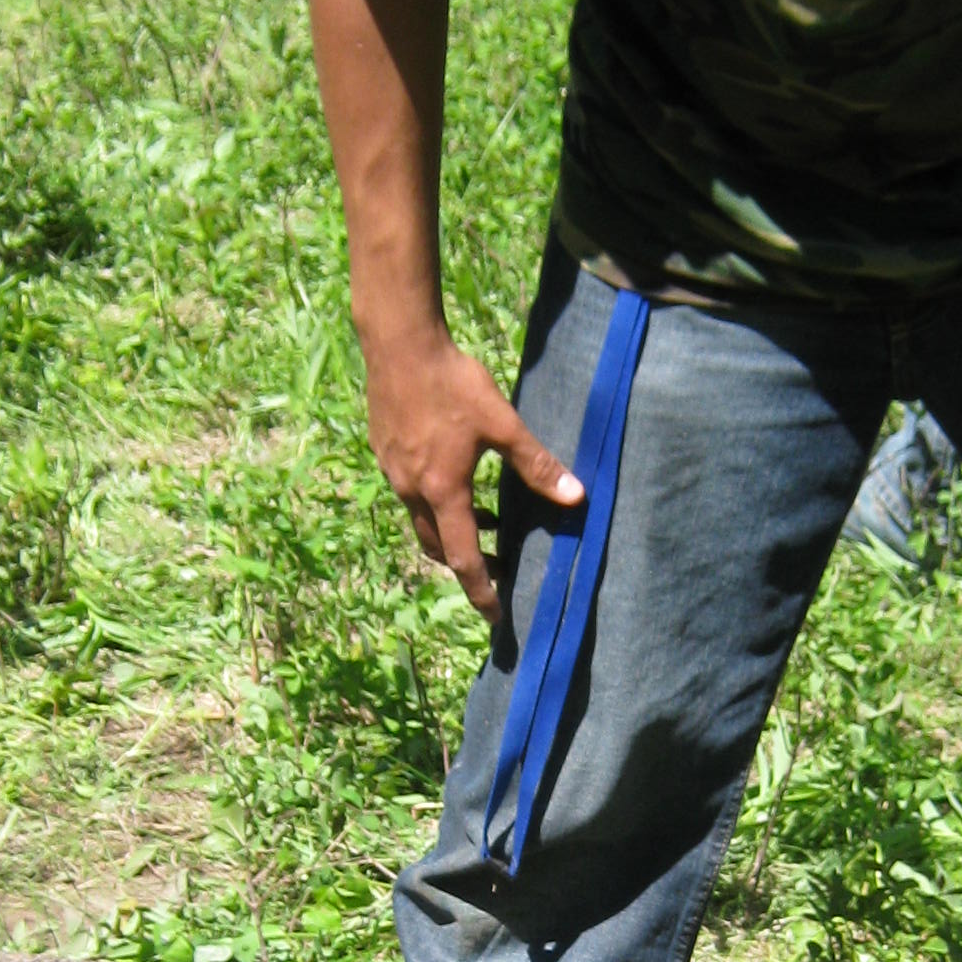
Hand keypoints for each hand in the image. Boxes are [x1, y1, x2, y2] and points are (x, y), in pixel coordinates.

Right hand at [364, 324, 582, 619]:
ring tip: (485, 522)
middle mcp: (413, 491)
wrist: (399, 345)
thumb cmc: (453, 383)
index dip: (482, 591)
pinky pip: (410, 493)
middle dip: (467, 565)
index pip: (464, 559)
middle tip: (497, 568)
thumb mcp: (502, 424)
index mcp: (444, 492)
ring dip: (451, 531)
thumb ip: (537, 464)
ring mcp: (394, 473)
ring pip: (422, 520)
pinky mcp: (385, 453)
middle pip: (438, 547)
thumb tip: (575, 496)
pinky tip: (454, 478)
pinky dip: (434, 503)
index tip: (497, 616)